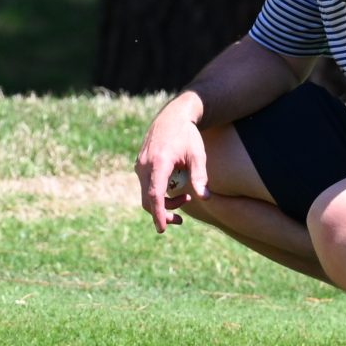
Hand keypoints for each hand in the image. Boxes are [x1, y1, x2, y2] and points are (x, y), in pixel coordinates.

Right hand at [136, 108, 210, 232]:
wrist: (172, 116)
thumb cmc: (187, 135)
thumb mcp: (198, 154)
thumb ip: (200, 176)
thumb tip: (205, 198)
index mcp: (159, 163)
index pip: (155, 194)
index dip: (158, 213)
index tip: (162, 229)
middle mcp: (145, 165)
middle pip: (148, 199)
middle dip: (162, 213)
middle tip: (180, 220)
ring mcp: (140, 164)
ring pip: (146, 193)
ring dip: (163, 202)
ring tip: (186, 198)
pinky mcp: (140, 164)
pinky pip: (146, 185)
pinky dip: (158, 193)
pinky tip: (175, 187)